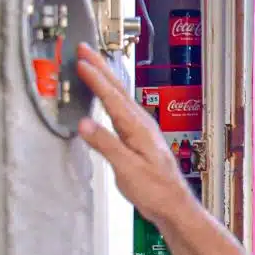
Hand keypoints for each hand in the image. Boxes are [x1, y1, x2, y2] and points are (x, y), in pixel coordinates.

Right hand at [74, 43, 195, 225]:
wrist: (173, 205)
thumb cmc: (155, 190)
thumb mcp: (127, 169)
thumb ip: (106, 145)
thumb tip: (84, 124)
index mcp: (138, 128)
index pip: (112, 97)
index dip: (96, 78)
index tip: (81, 61)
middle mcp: (142, 124)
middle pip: (118, 90)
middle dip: (101, 68)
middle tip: (85, 49)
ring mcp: (143, 130)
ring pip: (121, 97)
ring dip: (106, 79)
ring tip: (93, 64)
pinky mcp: (141, 138)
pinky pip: (123, 108)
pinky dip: (111, 96)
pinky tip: (109, 98)